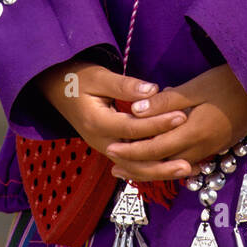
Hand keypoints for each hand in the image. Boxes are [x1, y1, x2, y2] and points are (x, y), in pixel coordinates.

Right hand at [35, 60, 187, 159]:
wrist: (57, 88)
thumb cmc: (78, 78)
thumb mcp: (99, 76)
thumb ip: (125, 85)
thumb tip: (153, 90)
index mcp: (97, 122)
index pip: (133, 128)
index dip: (158, 124)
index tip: (181, 116)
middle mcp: (101, 141)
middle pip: (134, 159)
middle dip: (162, 162)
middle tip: (189, 162)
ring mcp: (105, 148)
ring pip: (134, 167)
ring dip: (159, 171)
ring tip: (186, 170)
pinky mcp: (111, 148)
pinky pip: (132, 162)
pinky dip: (151, 167)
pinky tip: (171, 168)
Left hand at [104, 65, 246, 181]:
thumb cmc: (228, 83)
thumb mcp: (196, 87)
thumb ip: (167, 101)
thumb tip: (135, 110)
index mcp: (194, 131)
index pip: (155, 148)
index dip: (131, 151)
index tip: (111, 148)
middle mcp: (201, 147)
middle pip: (162, 164)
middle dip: (136, 166)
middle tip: (113, 165)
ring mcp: (209, 150)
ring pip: (174, 167)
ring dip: (150, 169)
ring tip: (130, 169)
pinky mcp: (215, 148)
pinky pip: (186, 163)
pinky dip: (168, 165)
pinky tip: (159, 163)